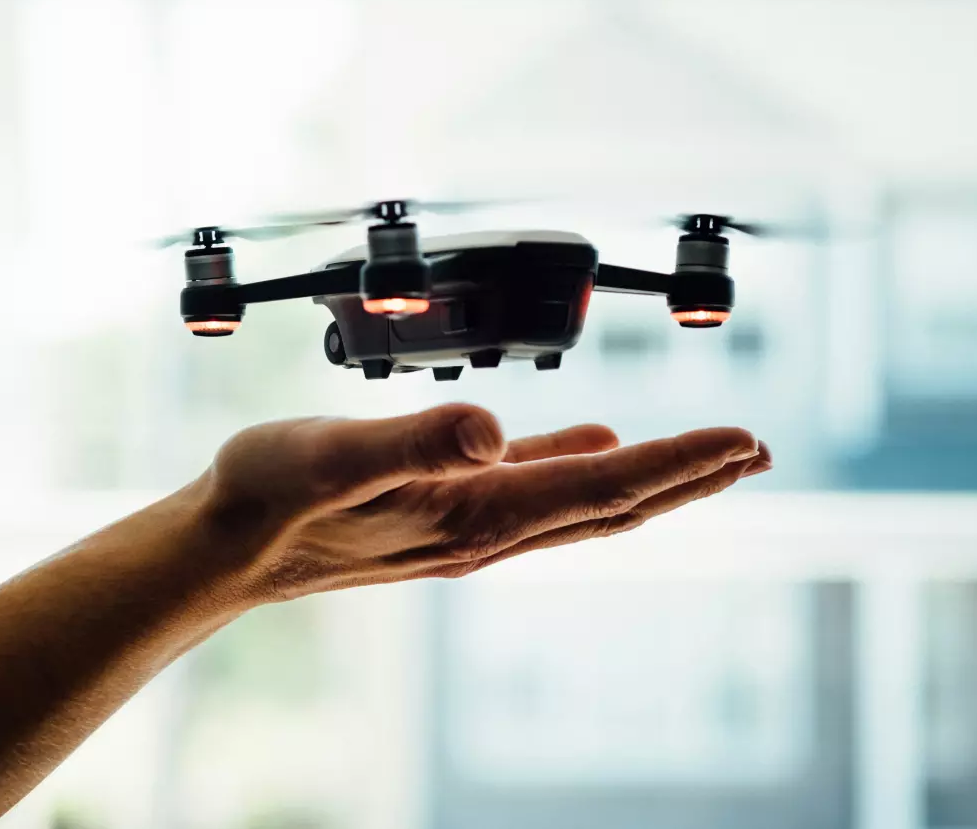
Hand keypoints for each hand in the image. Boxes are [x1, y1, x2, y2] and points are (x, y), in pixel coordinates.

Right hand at [192, 404, 770, 602]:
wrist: (225, 548)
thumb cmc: (267, 497)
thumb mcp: (331, 455)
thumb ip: (417, 437)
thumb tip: (500, 428)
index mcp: (473, 511)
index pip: (601, 485)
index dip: (676, 460)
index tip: (741, 439)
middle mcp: (484, 528)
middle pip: (611, 503)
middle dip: (687, 477)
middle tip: (752, 452)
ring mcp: (466, 524)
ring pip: (581, 500)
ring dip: (647, 478)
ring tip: (699, 457)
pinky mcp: (442, 510)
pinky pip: (533, 489)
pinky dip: (579, 465)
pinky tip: (591, 442)